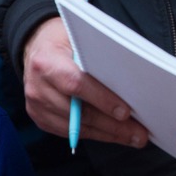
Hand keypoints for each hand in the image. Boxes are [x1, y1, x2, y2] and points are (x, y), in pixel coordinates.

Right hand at [20, 19, 147, 146]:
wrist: (36, 49)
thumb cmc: (63, 42)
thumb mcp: (78, 38)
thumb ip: (97, 57)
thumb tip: (130, 81)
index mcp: (46, 61)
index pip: (76, 84)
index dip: (102, 100)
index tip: (126, 112)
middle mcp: (37, 86)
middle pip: (79, 113)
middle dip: (113, 125)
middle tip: (139, 133)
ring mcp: (37, 105)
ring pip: (77, 127)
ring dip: (107, 134)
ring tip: (131, 136)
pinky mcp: (40, 118)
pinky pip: (70, 132)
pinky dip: (94, 134)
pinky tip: (112, 134)